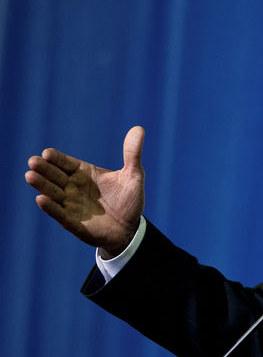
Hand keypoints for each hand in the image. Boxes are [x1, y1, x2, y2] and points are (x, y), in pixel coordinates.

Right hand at [25, 126, 145, 258]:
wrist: (130, 228)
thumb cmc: (129, 200)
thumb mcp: (134, 175)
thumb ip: (132, 154)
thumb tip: (139, 129)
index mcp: (84, 173)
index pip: (66, 163)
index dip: (56, 158)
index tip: (47, 153)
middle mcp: (73, 187)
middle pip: (55, 176)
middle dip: (44, 169)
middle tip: (33, 162)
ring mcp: (71, 205)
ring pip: (52, 193)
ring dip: (42, 185)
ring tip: (30, 176)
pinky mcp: (72, 222)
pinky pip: (59, 213)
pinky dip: (50, 207)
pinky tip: (41, 199)